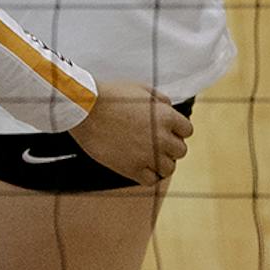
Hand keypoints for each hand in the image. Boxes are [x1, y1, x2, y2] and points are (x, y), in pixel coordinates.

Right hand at [69, 81, 193, 186]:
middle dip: (169, 147)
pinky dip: (147, 174)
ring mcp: (147, 154)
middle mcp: (161, 137)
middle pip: (180, 151)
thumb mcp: (139, 89)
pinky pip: (151, 180)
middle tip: (153, 142)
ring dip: (160, 162)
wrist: (82, 108)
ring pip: (168, 168)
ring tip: (147, 155)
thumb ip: (160, 99)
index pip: (187, 130)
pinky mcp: (131, 168)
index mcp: (165, 116)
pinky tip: (138, 165)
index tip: (165, 130)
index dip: (176, 130)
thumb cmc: (109, 96)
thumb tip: (170, 108)